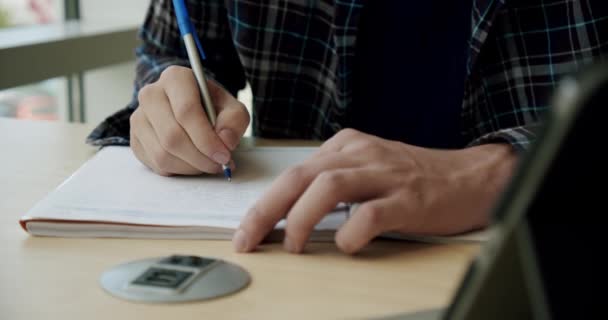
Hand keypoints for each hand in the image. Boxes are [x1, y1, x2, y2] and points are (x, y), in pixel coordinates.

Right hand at [129, 66, 249, 175]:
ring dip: (191, 166)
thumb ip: (234, 121)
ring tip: (208, 163)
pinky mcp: (135, 140)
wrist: (192, 110)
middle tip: (219, 164)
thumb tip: (225, 141)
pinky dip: (179, 170)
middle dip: (200, 157)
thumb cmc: (212, 108)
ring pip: (162, 154)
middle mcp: (151, 94)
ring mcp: (139, 118)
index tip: (223, 155)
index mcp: (175, 78)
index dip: (206, 138)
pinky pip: (156, 164)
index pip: (186, 111)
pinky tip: (193, 162)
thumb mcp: (232, 108)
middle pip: (172, 136)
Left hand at [233, 129, 516, 253]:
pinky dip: (352, 232)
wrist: (469, 177)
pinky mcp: (408, 197)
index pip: (293, 173)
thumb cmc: (413, 177)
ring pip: (329, 187)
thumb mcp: (365, 168)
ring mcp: (385, 174)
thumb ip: (330, 182)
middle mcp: (360, 154)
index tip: (247, 231)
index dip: (264, 204)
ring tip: (294, 245)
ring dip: (302, 219)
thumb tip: (288, 214)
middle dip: (267, 211)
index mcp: (345, 146)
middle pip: (300, 177)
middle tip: (250, 239)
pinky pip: (371, 213)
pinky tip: (347, 245)